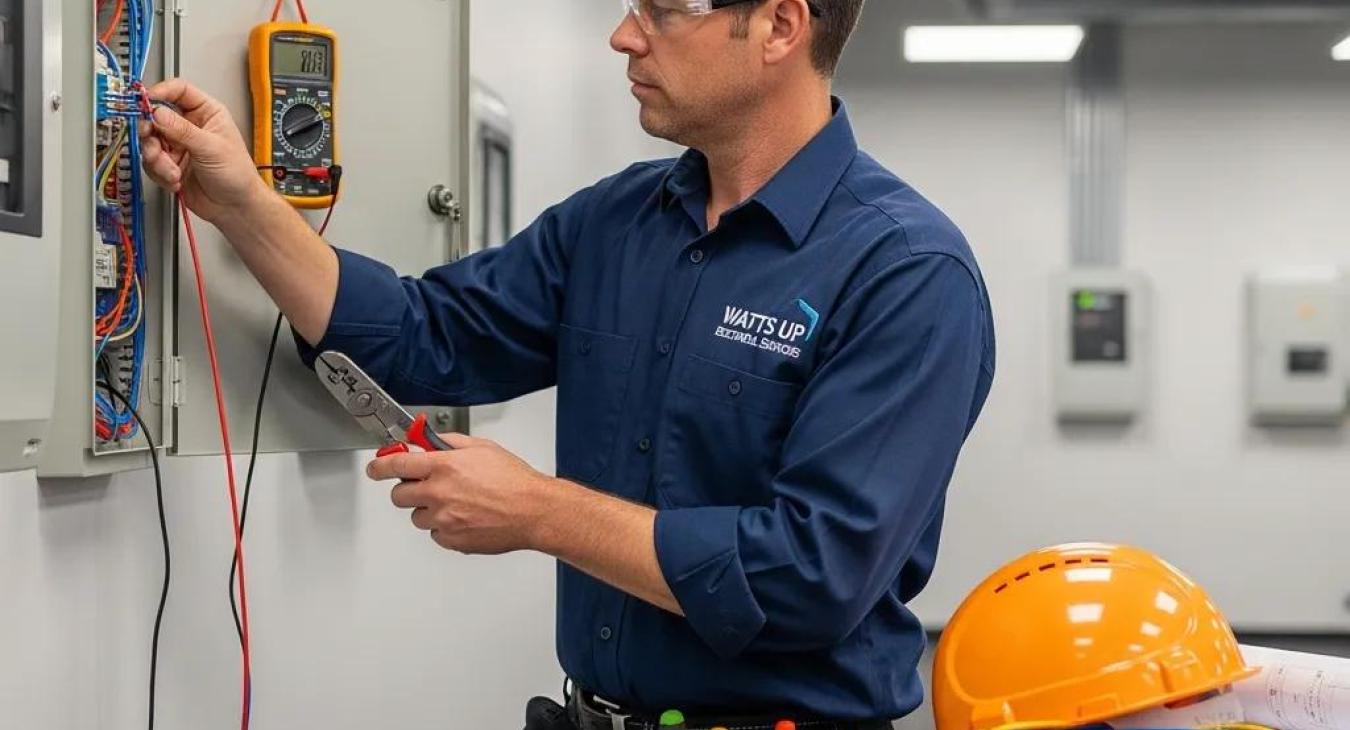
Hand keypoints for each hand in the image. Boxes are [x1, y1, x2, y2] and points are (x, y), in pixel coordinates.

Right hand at [139, 78, 270, 223]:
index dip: (160, 92)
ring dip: (157, 159)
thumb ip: (182, 130)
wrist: (235, 207)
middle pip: (156, 117)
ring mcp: (178, 145)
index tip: (146, 101)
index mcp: (206, 113)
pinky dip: (160, 173)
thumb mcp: (211, 147)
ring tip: (172, 171)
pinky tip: (176, 180)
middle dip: (152, 133)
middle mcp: (189, 126)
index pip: (179, 91)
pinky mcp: (169, 164)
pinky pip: (151, 163)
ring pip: (150, 142)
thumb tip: (158, 113)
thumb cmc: (237, 174)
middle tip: (153, 143)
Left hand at [366, 433, 555, 554]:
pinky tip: (465, 518)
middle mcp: (439, 493)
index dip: (379, 466)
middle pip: (399, 495)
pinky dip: (444, 528)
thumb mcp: (481, 447)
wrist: (534, 511)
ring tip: (456, 504)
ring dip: (428, 510)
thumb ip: (448, 443)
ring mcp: (443, 520)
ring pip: (417, 517)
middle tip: (423, 486)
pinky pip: (435, 534)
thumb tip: (426, 441)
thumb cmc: (514, 480)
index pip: (395, 464)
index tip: (375, 468)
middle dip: (407, 490)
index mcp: (443, 466)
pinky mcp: (451, 541)